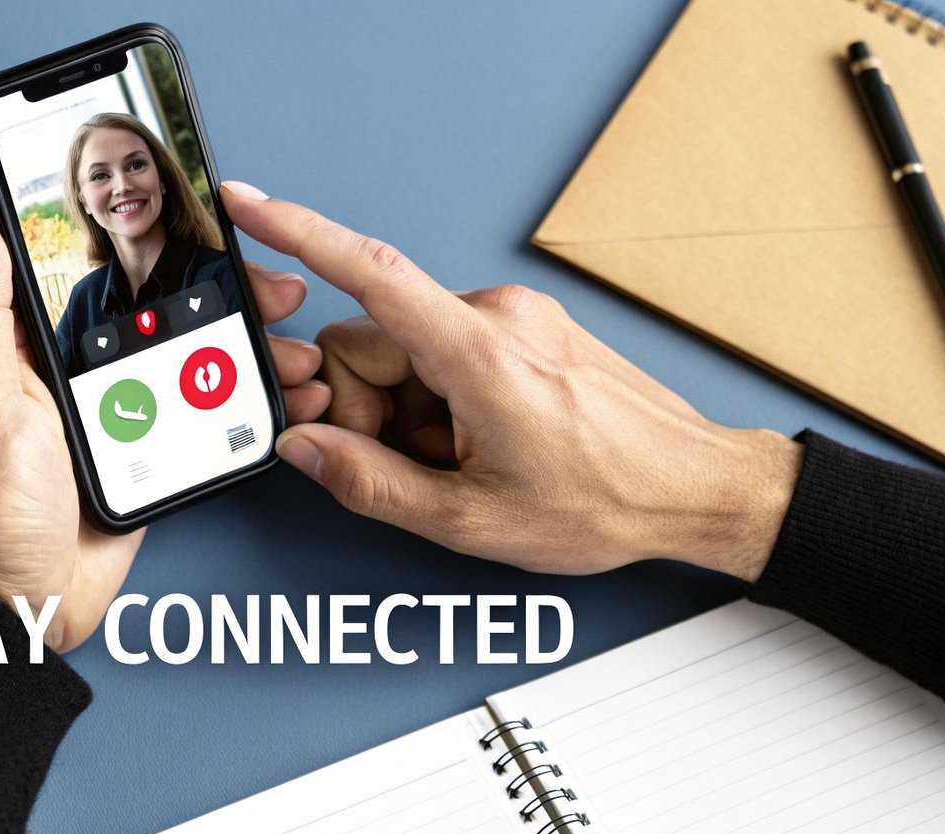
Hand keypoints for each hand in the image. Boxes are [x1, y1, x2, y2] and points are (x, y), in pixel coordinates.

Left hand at [0, 206, 329, 650]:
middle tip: (282, 298)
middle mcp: (84, 379)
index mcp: (38, 351)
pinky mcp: (153, 464)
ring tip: (301, 359)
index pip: (111, 282)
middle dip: (234, 307)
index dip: (168, 254)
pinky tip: (288, 405)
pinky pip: (208, 428)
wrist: (14, 606)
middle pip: (172, 322)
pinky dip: (250, 415)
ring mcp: (125, 422)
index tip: (222, 236)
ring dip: (256, 360)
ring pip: (201, 373)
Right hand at [218, 183, 801, 579]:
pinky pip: (453, 354)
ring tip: (458, 468)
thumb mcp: (472, 519)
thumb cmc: (607, 502)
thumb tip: (308, 451)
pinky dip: (442, 403)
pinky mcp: (532, 332)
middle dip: (366, 407)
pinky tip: (475, 448)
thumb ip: (372, 484)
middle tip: (401, 468)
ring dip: (409, 413)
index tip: (248, 204)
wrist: (696, 488)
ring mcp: (519, 321)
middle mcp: (498, 317)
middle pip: (377, 340)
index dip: (296, 231)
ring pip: (413, 352)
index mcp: (479, 353)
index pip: (369, 272)